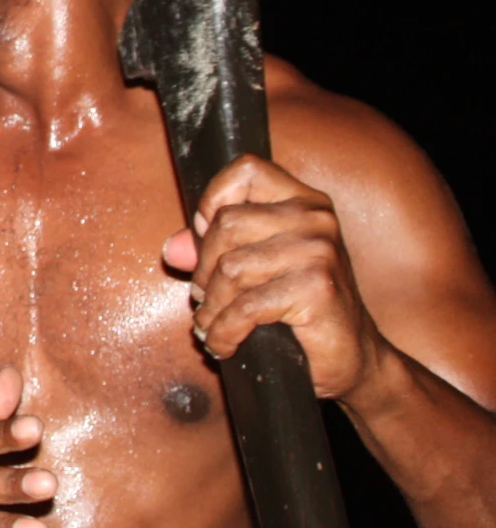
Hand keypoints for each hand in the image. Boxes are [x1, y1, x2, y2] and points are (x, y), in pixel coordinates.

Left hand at [163, 154, 385, 400]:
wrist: (355, 357)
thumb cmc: (304, 308)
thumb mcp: (259, 268)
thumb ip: (214, 250)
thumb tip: (172, 249)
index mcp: (303, 200)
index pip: (247, 170)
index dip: (214, 196)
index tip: (203, 232)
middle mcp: (315, 218)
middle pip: (227, 223)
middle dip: (204, 267)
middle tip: (204, 297)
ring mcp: (319, 252)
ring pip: (230, 267)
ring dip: (212, 306)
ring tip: (211, 323)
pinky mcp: (317, 289)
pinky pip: (246, 306)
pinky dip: (224, 330)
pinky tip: (224, 343)